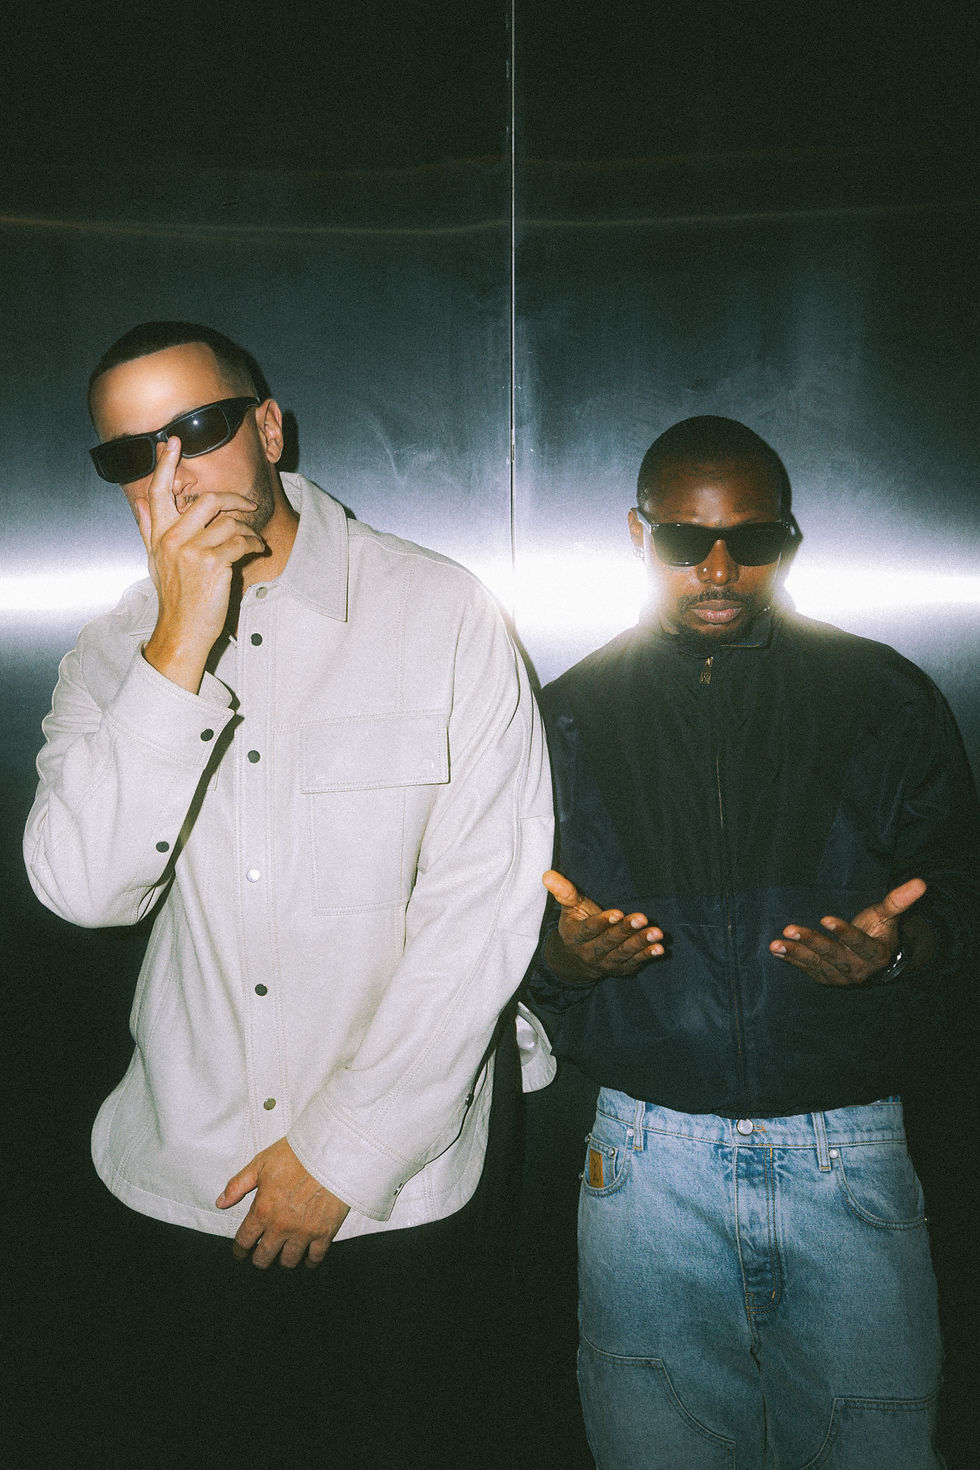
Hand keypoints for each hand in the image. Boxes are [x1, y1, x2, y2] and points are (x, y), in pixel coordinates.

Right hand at [135, 437, 266, 690]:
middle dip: (233, 500)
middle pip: (206, 500)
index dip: (165, 465)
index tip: (173, 442)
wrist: (181, 632)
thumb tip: (139, 502)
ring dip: (248, 529)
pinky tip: (257, 551)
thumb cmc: (174, 598)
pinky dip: (253, 544)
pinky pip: (240, 542)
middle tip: (248, 505)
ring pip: (228, 522)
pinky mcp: (212, 564)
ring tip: (253, 540)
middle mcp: (172, 539)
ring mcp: (191, 551)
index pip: (158, 492)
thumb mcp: (155, 561)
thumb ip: (149, 529)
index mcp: (158, 535)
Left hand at [216, 1137, 350, 1268]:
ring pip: (288, 1261)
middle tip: (262, 1255)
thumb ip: (238, 1185)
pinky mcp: (325, 1232)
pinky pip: (315, 1258)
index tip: (241, 1252)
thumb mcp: (260, 1163)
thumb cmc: (295, 1154)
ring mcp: (303, 1232)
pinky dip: (310, 1261)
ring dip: (283, 1260)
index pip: (244, 1241)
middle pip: (264, 1258)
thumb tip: (220, 1203)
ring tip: (284, 1255)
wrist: (330, 1152)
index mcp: (263, 1211)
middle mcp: (281, 1226)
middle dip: (260, 1259)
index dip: (240, 1250)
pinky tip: (307, 1258)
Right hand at [541, 869, 663, 981]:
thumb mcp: (570, 908)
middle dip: (626, 930)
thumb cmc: (577, 924)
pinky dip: (647, 956)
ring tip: (657, 933)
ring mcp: (607, 963)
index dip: (603, 922)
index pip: (590, 929)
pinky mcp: (621, 969)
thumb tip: (548, 874)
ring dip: (641, 943)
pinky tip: (659, 948)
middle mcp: (590, 952)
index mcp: (576, 936)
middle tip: (642, 918)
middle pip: (609, 941)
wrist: (577, 959)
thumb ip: (564, 892)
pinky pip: (635, 962)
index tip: (618, 913)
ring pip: (624, 952)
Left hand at [770, 878, 926, 986]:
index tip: (824, 918)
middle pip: (833, 955)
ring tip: (776, 943)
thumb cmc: (879, 930)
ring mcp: (841, 977)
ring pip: (816, 964)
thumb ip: (898, 901)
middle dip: (811, 942)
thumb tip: (920, 883)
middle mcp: (858, 969)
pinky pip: (807, 969)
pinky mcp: (826, 978)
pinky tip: (776, 950)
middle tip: (790, 929)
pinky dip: (792, 959)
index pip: (859, 943)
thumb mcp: (888, 916)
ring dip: (795, 953)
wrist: (875, 958)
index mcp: (875, 954)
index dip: (843, 932)